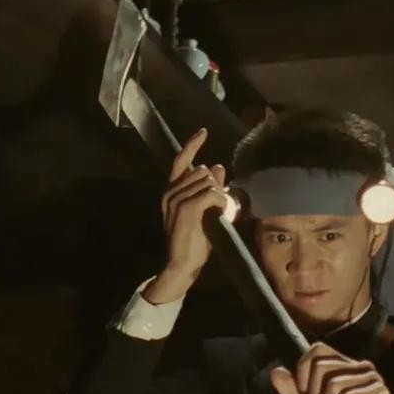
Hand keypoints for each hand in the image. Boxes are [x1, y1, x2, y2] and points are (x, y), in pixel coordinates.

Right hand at [144, 128, 226, 303]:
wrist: (182, 263)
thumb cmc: (195, 239)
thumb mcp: (203, 210)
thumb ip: (209, 188)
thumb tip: (217, 166)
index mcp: (172, 191)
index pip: (181, 160)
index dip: (193, 144)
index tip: (203, 131)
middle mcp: (170, 192)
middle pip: (202, 171)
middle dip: (216, 185)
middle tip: (222, 204)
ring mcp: (176, 199)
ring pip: (208, 182)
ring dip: (220, 196)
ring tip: (221, 213)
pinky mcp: (186, 208)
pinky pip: (211, 194)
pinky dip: (220, 202)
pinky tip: (220, 213)